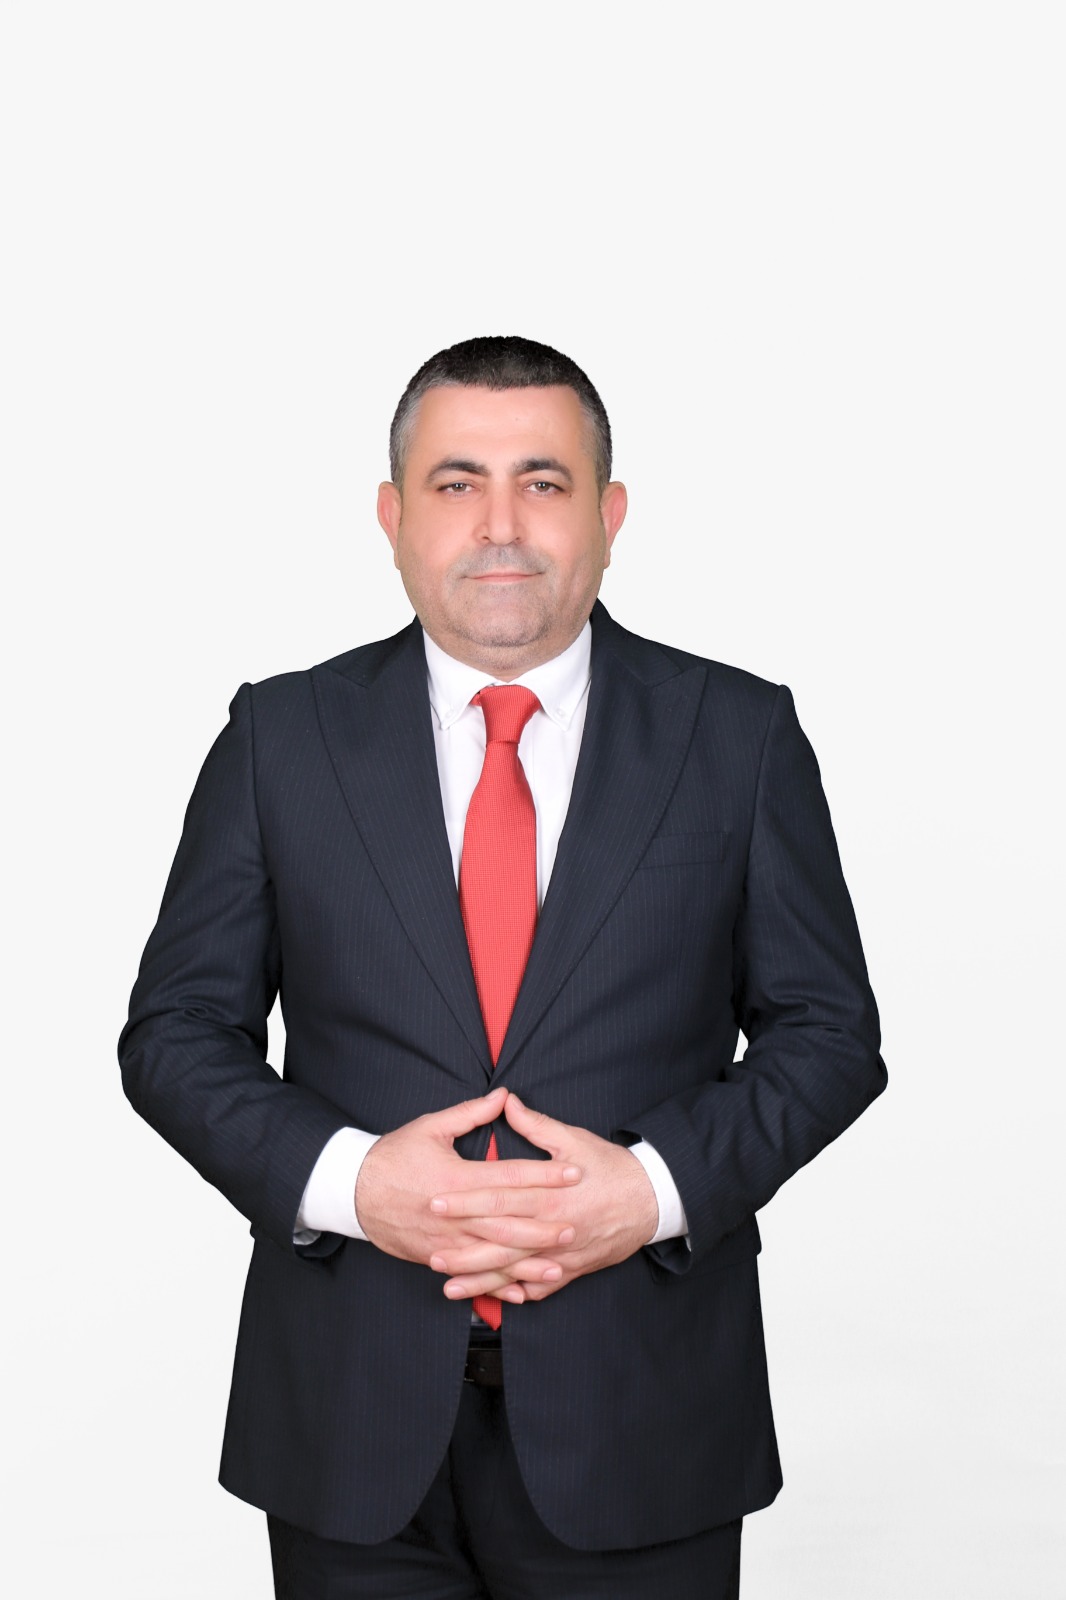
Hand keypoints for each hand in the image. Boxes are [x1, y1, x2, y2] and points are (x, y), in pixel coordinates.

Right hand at [354, 1086, 581, 1272]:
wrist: (352, 1193)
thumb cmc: (393, 1156)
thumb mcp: (430, 1127)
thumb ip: (471, 1113)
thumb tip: (505, 1096)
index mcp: (456, 1178)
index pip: (509, 1177)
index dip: (544, 1175)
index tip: (573, 1172)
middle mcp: (454, 1214)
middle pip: (507, 1221)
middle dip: (543, 1225)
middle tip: (575, 1225)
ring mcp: (445, 1241)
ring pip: (493, 1255)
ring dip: (527, 1262)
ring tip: (559, 1265)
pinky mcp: (437, 1258)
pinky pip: (472, 1275)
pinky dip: (497, 1285)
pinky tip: (521, 1292)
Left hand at [427, 1093, 658, 1304]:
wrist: (652, 1200)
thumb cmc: (611, 1167)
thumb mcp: (574, 1139)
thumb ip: (535, 1124)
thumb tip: (505, 1101)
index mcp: (550, 1194)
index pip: (499, 1198)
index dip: (466, 1201)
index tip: (437, 1201)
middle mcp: (554, 1228)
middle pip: (501, 1241)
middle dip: (464, 1249)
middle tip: (431, 1252)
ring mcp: (563, 1254)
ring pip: (516, 1271)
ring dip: (482, 1280)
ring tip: (449, 1286)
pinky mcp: (573, 1269)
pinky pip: (541, 1288)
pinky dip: (517, 1293)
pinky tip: (492, 1299)